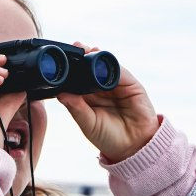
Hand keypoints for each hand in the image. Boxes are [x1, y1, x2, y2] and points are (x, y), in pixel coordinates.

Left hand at [56, 43, 160, 163]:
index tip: (61, 60)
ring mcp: (116, 85)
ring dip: (97, 56)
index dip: (70, 69)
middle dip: (82, 57)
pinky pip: (122, 72)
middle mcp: (101, 88)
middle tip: (74, 48)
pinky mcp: (131, 85)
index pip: (77, 78)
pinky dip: (113, 65)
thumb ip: (76, 108)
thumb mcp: (88, 124)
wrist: (134, 148)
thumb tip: (61, 94)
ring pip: (105, 66)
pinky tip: (105, 62)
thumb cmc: (108, 138)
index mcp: (87, 97)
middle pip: (90, 67)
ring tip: (87, 51)